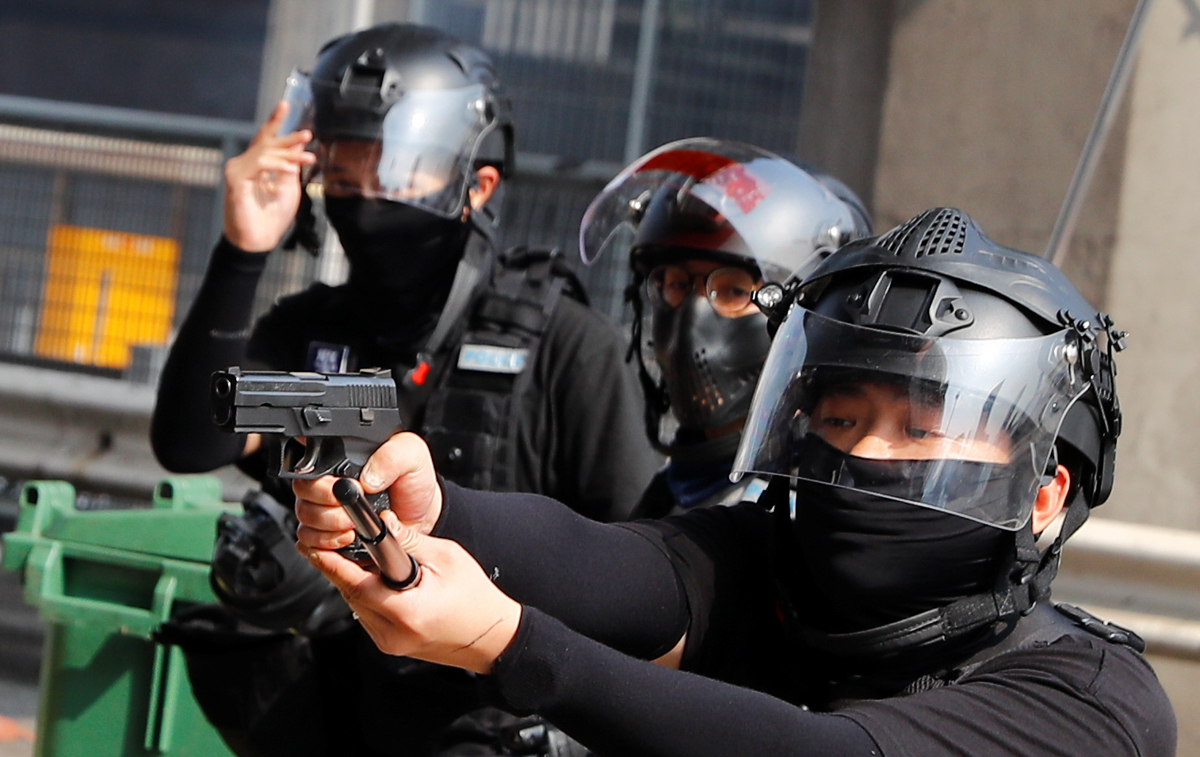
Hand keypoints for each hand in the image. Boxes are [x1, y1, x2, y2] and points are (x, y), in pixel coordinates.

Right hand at [223, 100, 316, 252]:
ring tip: (307, 158)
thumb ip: (290, 166)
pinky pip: (259, 164)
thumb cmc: (272, 217)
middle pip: (267, 142)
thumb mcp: (288, 187)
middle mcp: (245, 163)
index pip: (266, 138)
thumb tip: (298, 144)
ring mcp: (237, 170)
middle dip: (289, 137)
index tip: (285, 104)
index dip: (275, 121)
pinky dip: (277, 164)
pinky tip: (290, 169)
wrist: (260, 240)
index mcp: (258, 165)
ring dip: (289, 154)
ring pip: (265, 152)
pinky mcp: (235, 179)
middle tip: (307, 133)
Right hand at [293, 432, 441, 550]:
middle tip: (351, 514)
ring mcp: (325, 513)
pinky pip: (310, 545)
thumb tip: (367, 479)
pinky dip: (325, 547)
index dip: (319, 483)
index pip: (307, 468)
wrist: (423, 513)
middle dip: (326, 510)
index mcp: (340, 463)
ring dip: (327, 531)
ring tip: (353, 529)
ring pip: (304, 524)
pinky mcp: (329, 538)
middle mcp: (326, 487)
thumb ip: (391, 456)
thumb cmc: (413, 481)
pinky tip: (347, 541)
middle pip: (302, 499)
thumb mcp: (410, 454)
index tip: (344, 490)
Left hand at [300, 510, 521, 673]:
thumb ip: (410, 541)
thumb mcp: (446, 558)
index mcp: (406, 612)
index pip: (356, 584)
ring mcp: (389, 643)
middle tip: (336, 542)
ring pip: (356, 605)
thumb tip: (382, 523)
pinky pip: (366, 615)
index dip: (333, 563)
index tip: (315, 546)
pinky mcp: (390, 645)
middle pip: (351, 594)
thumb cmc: (476, 599)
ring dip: (355, 580)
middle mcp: (392, 633)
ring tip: (366, 560)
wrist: (491, 637)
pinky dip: (367, 595)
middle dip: (342, 566)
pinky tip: (379, 581)